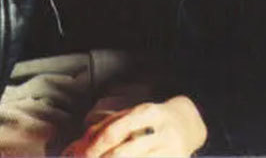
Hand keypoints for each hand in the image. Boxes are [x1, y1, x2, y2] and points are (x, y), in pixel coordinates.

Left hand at [65, 96, 205, 156]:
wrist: (188, 123)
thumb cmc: (151, 120)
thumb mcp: (132, 115)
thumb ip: (106, 127)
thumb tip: (77, 145)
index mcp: (145, 112)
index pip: (115, 130)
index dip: (95, 146)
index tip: (82, 156)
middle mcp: (158, 131)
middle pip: (124, 153)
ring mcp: (168, 150)